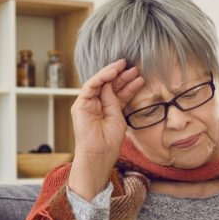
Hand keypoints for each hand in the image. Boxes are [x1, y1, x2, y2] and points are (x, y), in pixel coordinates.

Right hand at [68, 59, 144, 200]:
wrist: (100, 154)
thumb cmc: (110, 141)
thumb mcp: (118, 116)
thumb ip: (116, 100)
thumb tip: (113, 83)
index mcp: (107, 109)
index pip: (117, 92)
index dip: (127, 83)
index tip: (139, 76)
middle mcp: (96, 104)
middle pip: (109, 85)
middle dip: (122, 76)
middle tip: (135, 68)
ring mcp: (87, 103)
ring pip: (100, 82)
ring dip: (112, 72)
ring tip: (125, 66)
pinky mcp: (80, 104)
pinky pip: (91, 85)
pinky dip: (102, 77)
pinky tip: (113, 72)